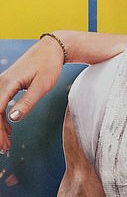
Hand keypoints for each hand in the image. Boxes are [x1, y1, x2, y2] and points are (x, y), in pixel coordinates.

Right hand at [0, 37, 63, 151]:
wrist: (51, 49)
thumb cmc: (49, 66)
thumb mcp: (42, 86)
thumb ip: (28, 102)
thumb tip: (14, 118)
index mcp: (8, 83)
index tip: (2, 143)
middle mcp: (1, 82)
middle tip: (4, 148)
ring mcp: (3, 83)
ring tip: (7, 143)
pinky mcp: (7, 85)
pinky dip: (2, 118)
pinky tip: (9, 130)